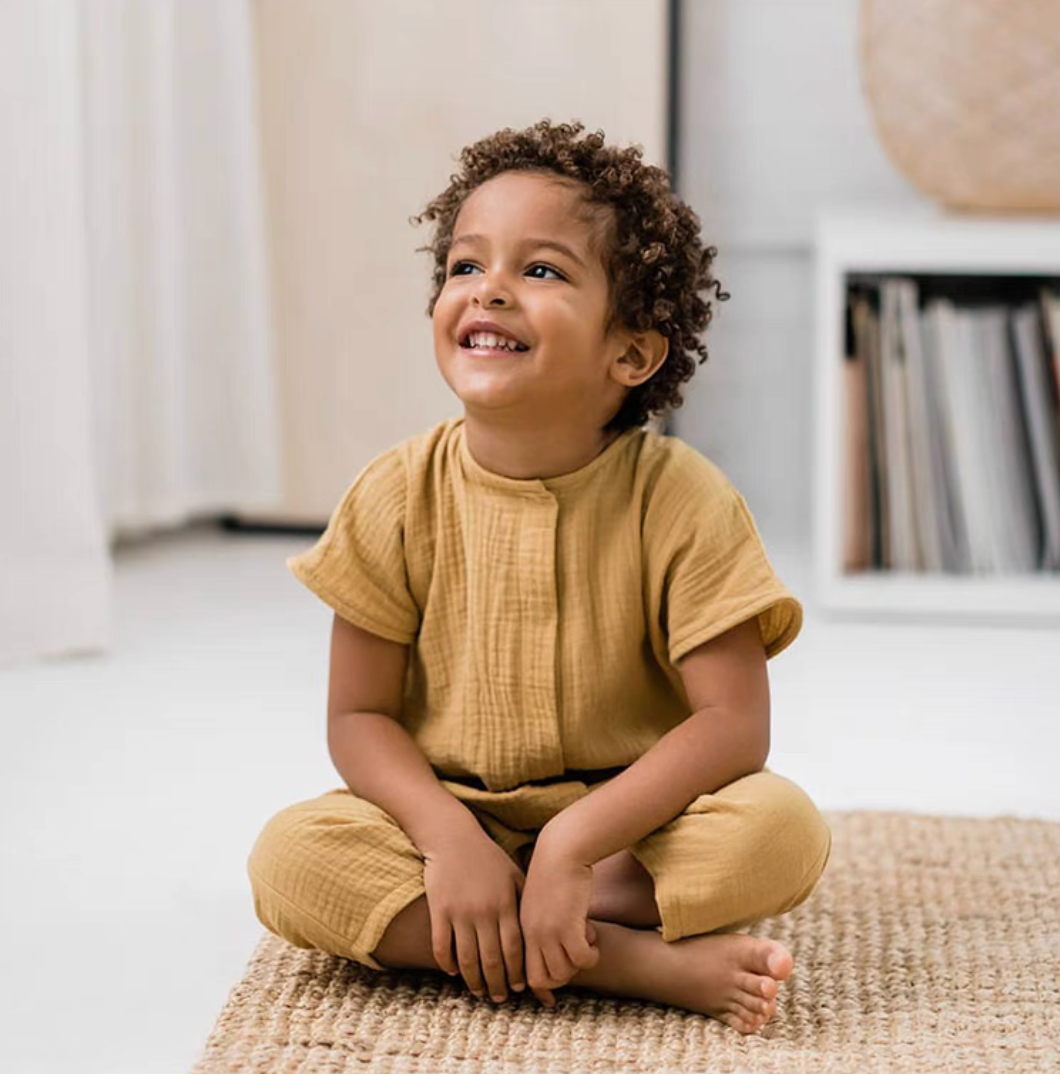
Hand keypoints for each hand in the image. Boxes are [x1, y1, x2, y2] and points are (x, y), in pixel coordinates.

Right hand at [421, 827, 529, 1003]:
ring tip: (478, 991)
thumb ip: (523, 900)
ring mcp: (459, 912)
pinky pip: (442, 945)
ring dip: (473, 980)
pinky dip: (447, 963)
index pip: (514, 948)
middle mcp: (483, 911)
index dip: (517, 971)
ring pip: (466, 958)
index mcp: (504, 903)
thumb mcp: (512, 874)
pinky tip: (453, 972)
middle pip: (491, 958)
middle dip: (497, 983)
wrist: (452, 837)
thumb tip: (537, 928)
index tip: (519, 988)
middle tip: (499, 998)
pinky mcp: (438, 910)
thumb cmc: (487, 856)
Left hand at [518, 836, 599, 1000]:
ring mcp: (548, 932)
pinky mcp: (567, 925)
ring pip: (562, 973)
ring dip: (577, 966)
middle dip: (560, 977)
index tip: (554, 986)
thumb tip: (551, 942)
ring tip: (585, 946)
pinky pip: (581, 959)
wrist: (562, 848)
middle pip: (541, 979)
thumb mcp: (540, 900)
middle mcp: (531, 934)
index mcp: (521, 929)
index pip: (523, 972)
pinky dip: (590, 957)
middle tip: (574, 959)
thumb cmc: (555, 871)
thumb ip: (540, 922)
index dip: (541, 983)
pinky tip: (593, 941)